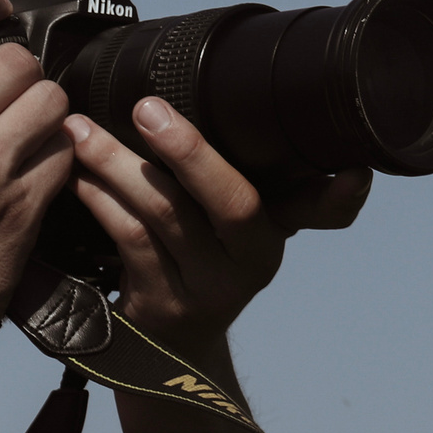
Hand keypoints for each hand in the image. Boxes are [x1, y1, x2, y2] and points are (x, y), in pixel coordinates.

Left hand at [66, 97, 370, 354]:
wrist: (169, 344)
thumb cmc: (196, 255)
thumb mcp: (226, 218)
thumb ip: (231, 169)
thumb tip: (196, 87)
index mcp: (279, 227)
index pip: (323, 210)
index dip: (341, 195)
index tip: (353, 174)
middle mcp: (255, 261)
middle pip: (233, 203)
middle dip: (189, 151)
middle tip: (147, 108)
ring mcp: (211, 290)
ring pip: (167, 218)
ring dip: (118, 167)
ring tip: (81, 130)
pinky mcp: (165, 307)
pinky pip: (130, 241)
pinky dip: (100, 200)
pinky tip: (79, 176)